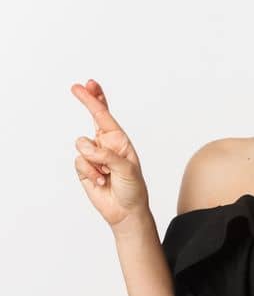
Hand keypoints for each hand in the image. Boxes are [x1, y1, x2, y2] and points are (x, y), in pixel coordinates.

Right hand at [70, 79, 150, 228]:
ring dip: (94, 161)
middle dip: (87, 101)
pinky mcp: (83, 168)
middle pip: (92, 118)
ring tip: (108, 174)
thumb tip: (86, 148)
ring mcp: (93, 155)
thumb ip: (107, 156)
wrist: (125, 211)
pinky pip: (79, 163)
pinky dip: (90, 173)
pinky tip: (101, 182)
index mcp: (120, 141)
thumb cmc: (133, 188)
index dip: (96, 99)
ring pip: (81, 146)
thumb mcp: (128, 170)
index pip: (106, 116)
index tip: (87, 84)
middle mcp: (105, 145)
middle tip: (78, 87)